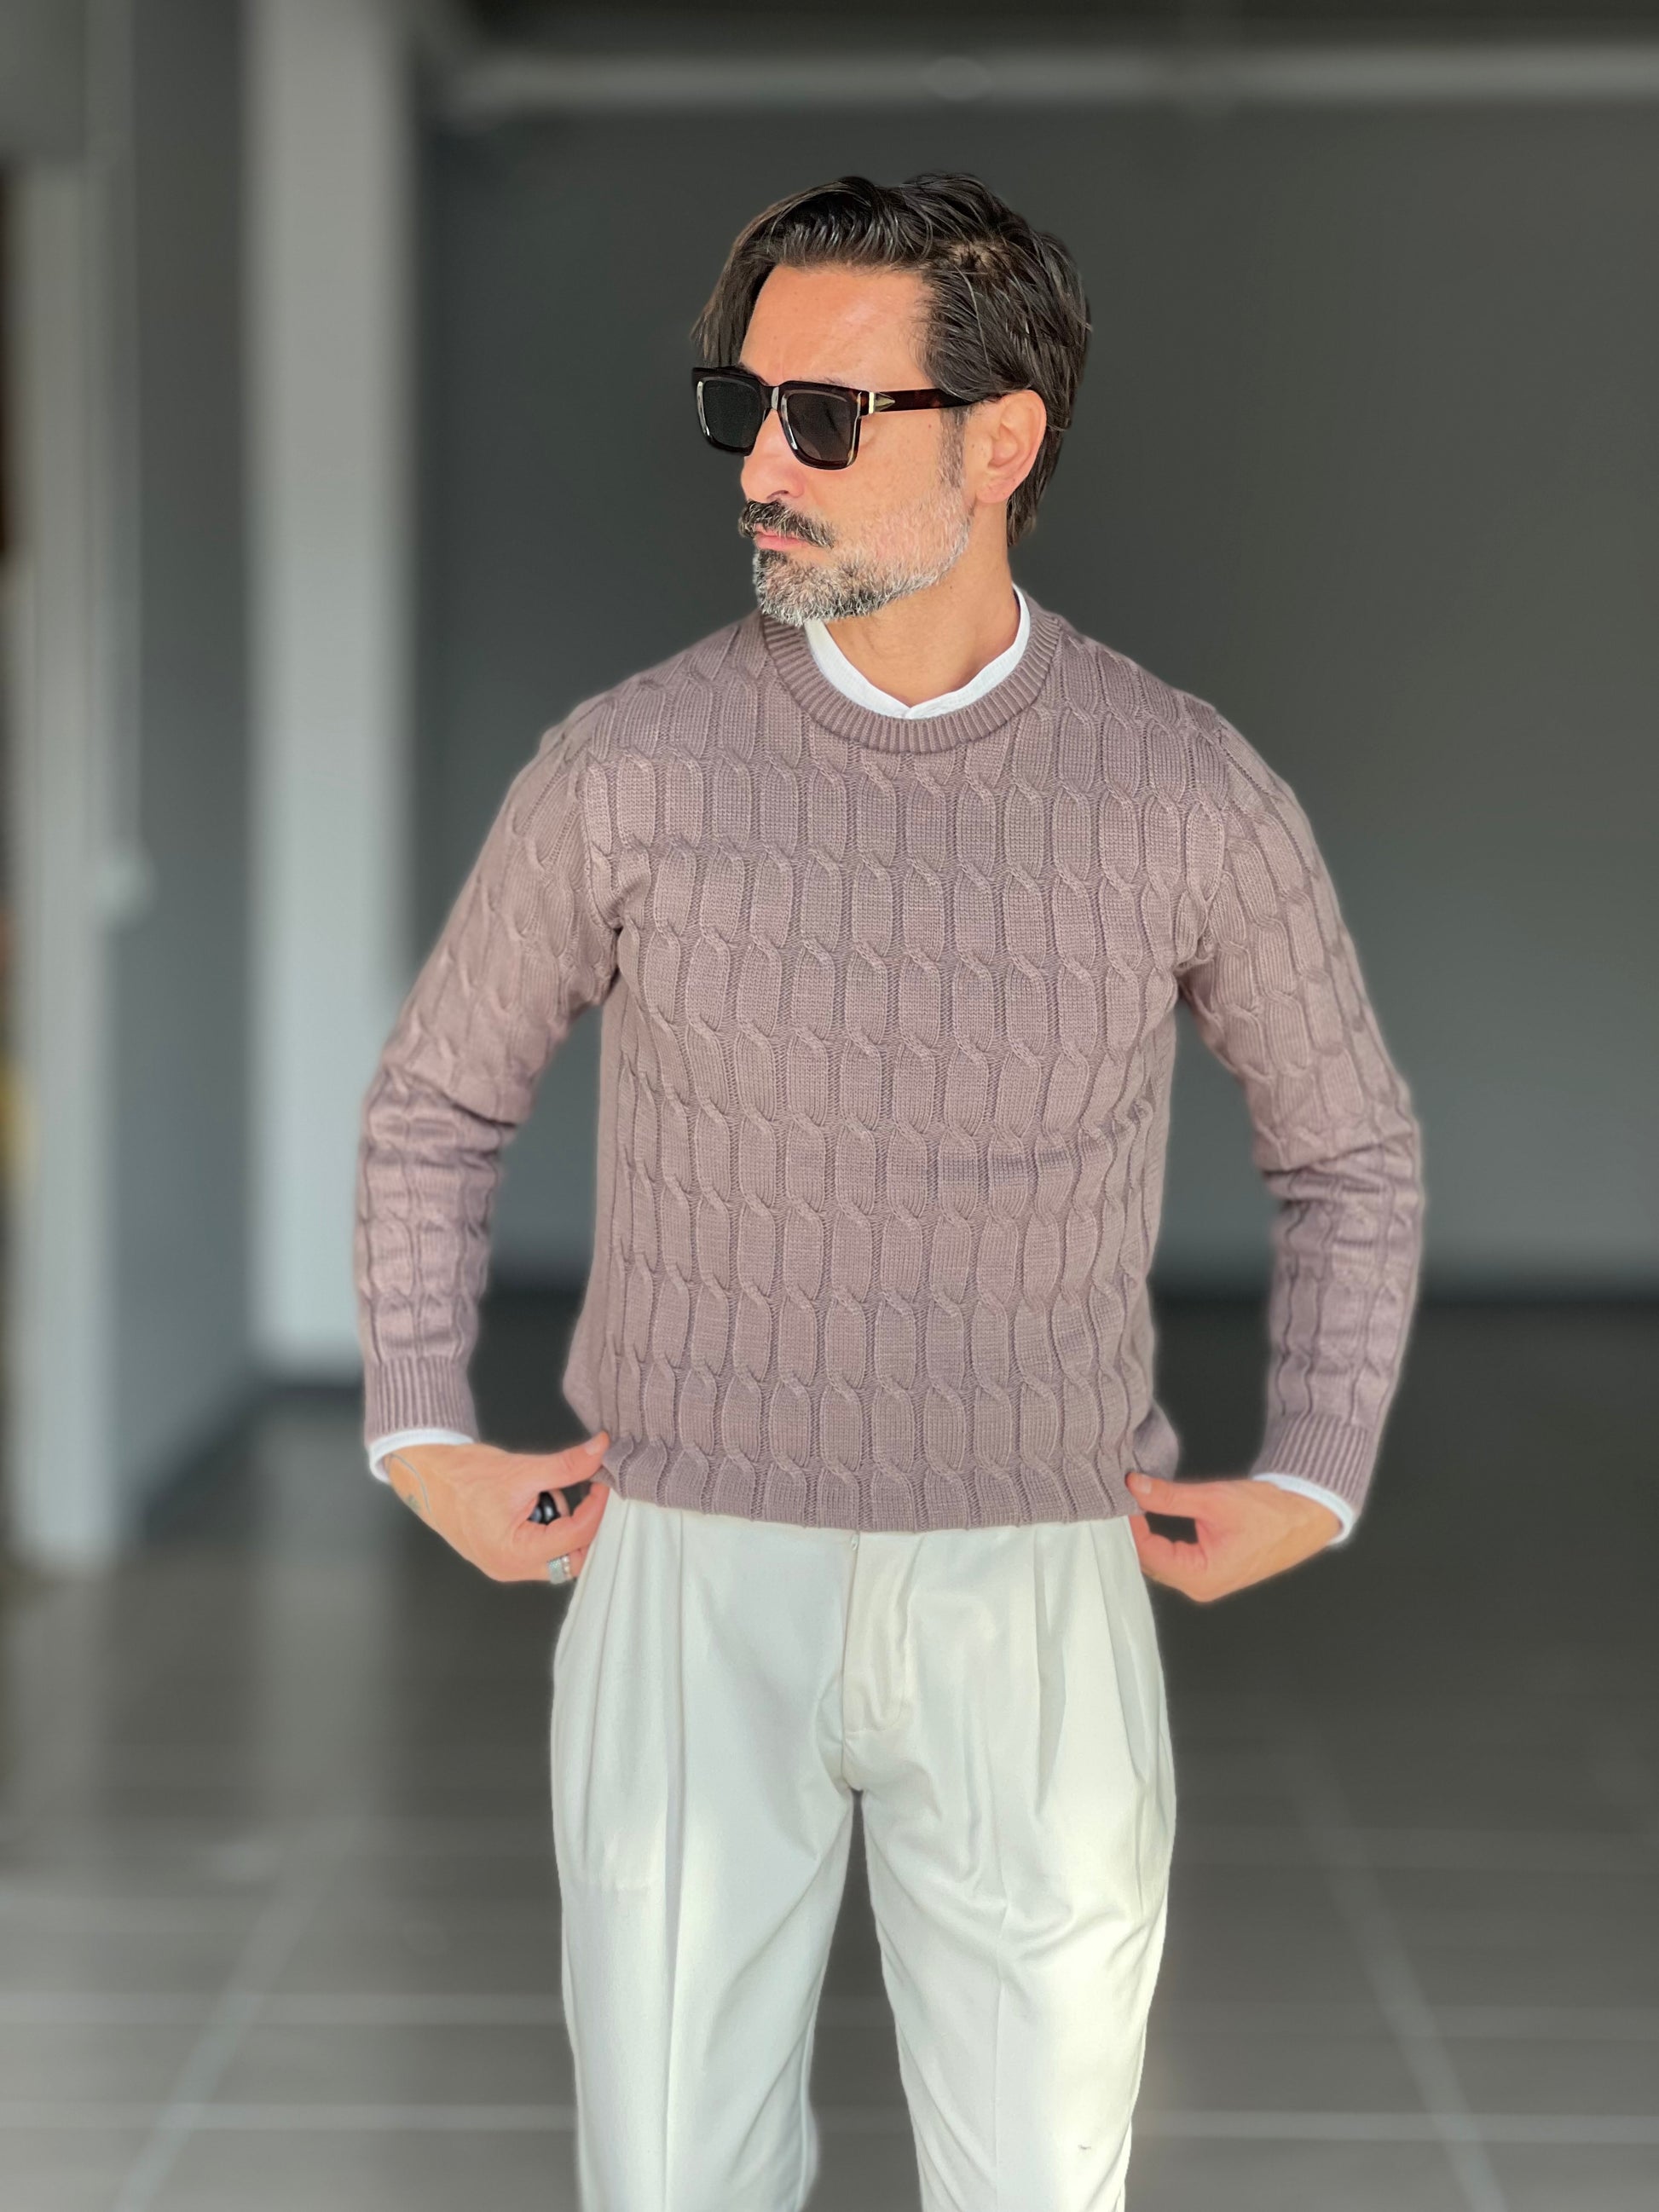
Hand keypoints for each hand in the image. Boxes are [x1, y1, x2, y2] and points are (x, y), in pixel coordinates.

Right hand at [382, 1433, 612, 1582]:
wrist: (426, 1477)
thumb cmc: (461, 1476)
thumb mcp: (521, 1469)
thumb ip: (566, 1465)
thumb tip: (599, 1451)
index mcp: (513, 1553)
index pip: (575, 1538)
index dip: (596, 1509)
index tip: (602, 1483)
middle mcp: (511, 1568)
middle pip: (572, 1559)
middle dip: (585, 1525)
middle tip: (591, 1493)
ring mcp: (506, 1566)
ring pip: (559, 1556)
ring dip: (566, 1525)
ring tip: (549, 1493)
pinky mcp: (504, 1557)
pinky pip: (541, 1550)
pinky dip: (550, 1526)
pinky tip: (540, 1501)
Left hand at [1124, 1471, 1341, 1602]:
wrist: (1303, 1516)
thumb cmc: (1269, 1513)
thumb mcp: (1213, 1499)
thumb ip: (1169, 1496)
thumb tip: (1135, 1487)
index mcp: (1201, 1576)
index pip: (1148, 1553)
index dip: (1131, 1525)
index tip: (1122, 1498)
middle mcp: (1200, 1587)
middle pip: (1151, 1562)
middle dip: (1135, 1532)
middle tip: (1123, 1500)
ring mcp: (1205, 1583)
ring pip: (1161, 1562)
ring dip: (1146, 1537)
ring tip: (1133, 1507)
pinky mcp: (1209, 1573)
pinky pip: (1174, 1560)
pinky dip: (1161, 1541)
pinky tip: (1149, 1520)